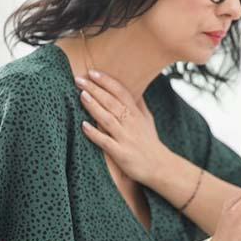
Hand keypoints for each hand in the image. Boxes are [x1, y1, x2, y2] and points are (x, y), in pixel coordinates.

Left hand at [74, 69, 168, 184]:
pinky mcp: (121, 153)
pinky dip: (94, 133)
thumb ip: (139, 105)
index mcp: (136, 114)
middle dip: (95, 89)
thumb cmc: (151, 143)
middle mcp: (131, 123)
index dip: (107, 81)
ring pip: (108, 119)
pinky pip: (105, 142)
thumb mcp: (148, 120)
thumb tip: (133, 90)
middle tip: (79, 79)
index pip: (121, 92)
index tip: (93, 72)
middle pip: (112, 102)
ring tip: (81, 95)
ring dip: (94, 106)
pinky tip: (83, 126)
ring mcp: (126, 138)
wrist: (161, 167)